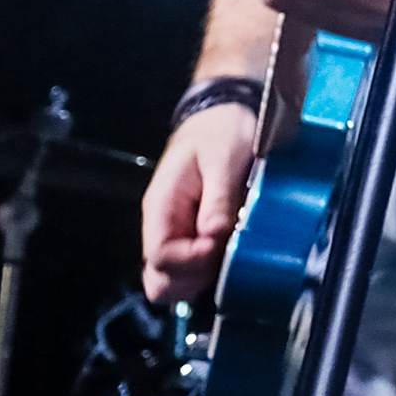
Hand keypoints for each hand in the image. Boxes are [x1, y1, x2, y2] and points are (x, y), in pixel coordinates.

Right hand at [143, 104, 258, 304]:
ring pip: (179, 280)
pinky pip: (198, 268)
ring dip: (207, 276)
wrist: (225, 116)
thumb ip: (218, 198)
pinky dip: (215, 269)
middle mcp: (165, 227)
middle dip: (194, 278)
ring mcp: (181, 234)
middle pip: (161, 279)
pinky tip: (236, 249)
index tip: (218, 245)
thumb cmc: (221, 132)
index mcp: (161, 207)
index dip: (189, 262)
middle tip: (227, 254)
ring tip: (234, 249)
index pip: (159, 257)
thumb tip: (213, 235)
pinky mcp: (199, 236)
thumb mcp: (222, 158)